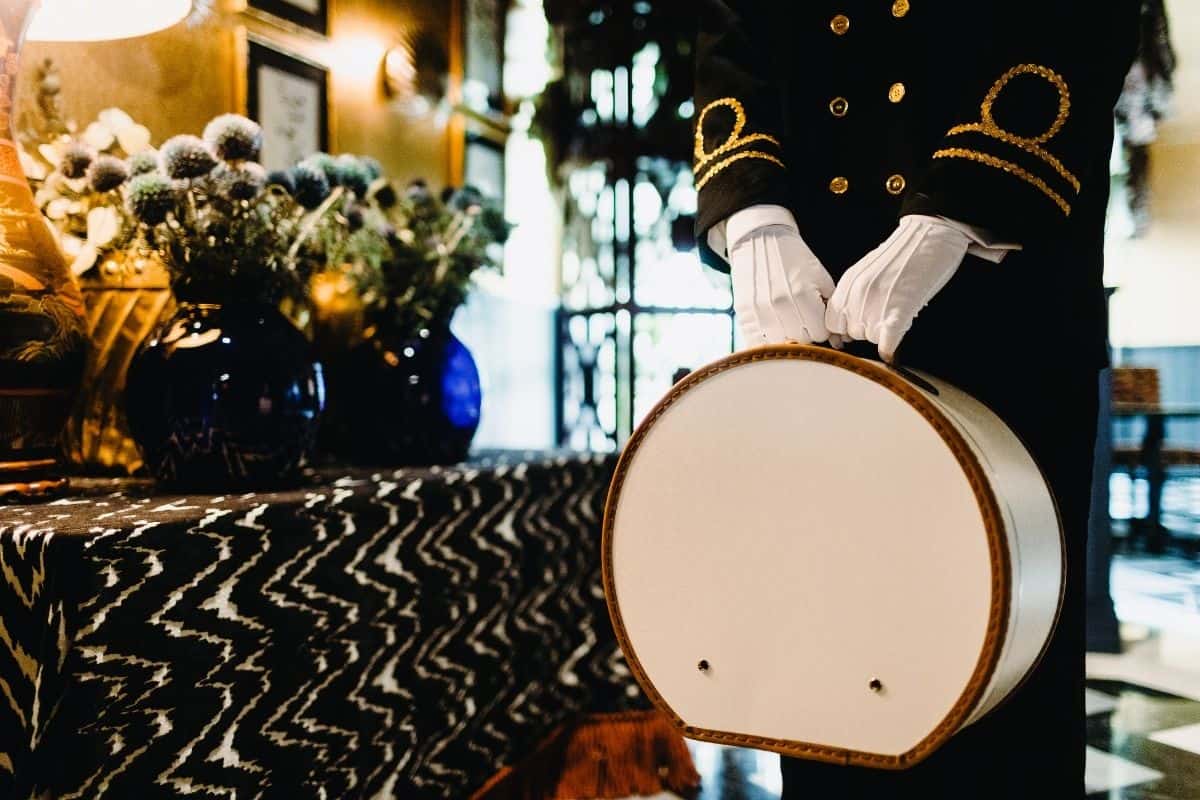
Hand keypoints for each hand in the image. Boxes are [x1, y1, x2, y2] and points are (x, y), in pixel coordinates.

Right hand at [727, 212, 835, 345]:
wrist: (760, 240)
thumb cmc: (794, 257)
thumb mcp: (821, 276)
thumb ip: (831, 308)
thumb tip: (838, 340)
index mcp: (803, 296)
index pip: (820, 334)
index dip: (821, 327)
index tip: (816, 316)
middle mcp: (780, 306)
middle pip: (802, 341)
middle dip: (806, 332)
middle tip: (802, 317)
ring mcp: (760, 311)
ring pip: (780, 344)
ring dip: (786, 337)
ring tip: (786, 321)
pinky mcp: (744, 314)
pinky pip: (756, 342)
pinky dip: (765, 339)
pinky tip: (770, 327)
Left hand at [825, 215, 971, 362]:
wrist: (930, 236)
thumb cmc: (903, 254)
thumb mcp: (866, 272)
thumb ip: (854, 295)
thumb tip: (848, 324)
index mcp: (847, 284)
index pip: (832, 322)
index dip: (845, 329)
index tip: (859, 327)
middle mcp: (857, 295)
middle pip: (852, 333)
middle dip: (868, 330)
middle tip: (886, 317)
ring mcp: (876, 303)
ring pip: (870, 339)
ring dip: (883, 334)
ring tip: (897, 316)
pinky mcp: (899, 310)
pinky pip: (886, 342)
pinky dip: (889, 349)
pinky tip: (893, 349)